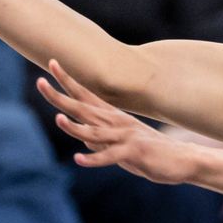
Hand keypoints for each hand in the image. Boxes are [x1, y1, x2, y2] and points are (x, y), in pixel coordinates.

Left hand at [36, 59, 200, 183]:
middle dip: (61, 97)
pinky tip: (79, 159)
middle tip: (40, 82)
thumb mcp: (122, 142)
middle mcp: (116, 122)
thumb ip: (102, 138)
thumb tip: (83, 137)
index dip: (68, 80)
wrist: (182, 159)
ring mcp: (125, 136)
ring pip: (95, 131)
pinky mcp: (133, 153)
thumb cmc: (150, 151)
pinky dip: (95, 158)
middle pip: (83, 107)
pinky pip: (110, 156)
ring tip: (58, 119)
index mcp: (112, 116)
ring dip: (76, 127)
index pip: (85, 94)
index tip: (51, 63)